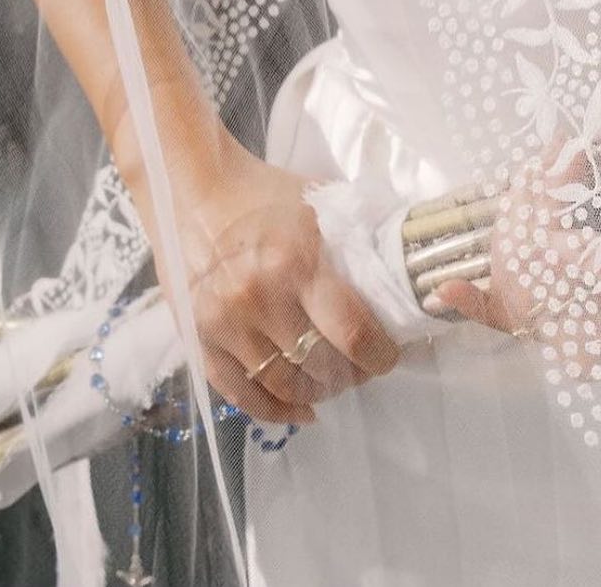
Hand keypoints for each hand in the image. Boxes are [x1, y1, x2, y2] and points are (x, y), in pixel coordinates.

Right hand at [135, 138, 399, 424]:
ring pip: (284, 387)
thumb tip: (407, 270)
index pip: (351, 333)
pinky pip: (241, 395)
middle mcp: (258, 297)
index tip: (391, 354)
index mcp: (297, 261)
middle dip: (353, 374)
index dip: (380, 355)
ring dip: (318, 393)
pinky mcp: (197, 339)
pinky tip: (301, 409)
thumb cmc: (266, 194)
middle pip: (320, 367)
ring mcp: (224, 323)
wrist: (193, 190)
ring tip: (335, 379)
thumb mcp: (321, 203)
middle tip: (365, 364)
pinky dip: (275, 411)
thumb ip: (361, 237)